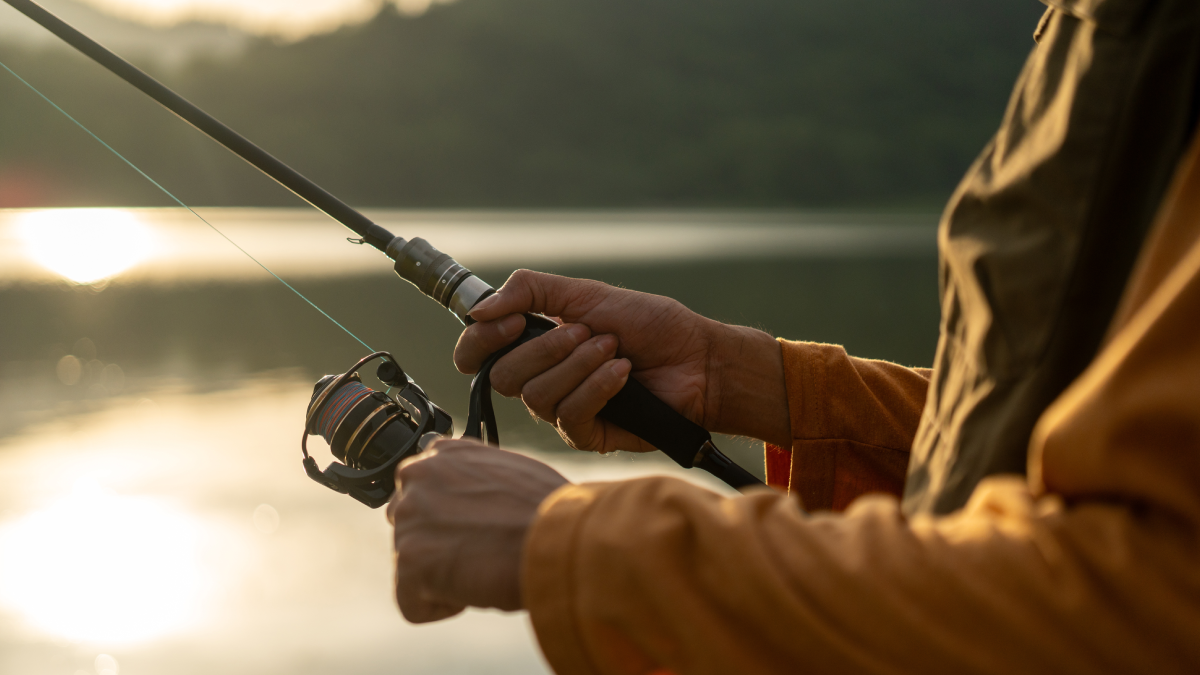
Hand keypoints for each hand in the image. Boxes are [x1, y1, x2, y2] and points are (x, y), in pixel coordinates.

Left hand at [387, 438, 568, 623]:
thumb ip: (473, 478)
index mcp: (443, 453)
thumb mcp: (507, 472)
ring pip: (412, 565)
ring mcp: (409, 517)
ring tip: (484, 566)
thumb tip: (465, 496)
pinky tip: (475, 588)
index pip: (423, 492)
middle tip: (481, 550)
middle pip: (410, 527)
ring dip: (443, 575)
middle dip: (438, 545)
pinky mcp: (409, 559)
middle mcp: (418, 477)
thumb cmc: (548, 510)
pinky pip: (412, 603)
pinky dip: (443, 607)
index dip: (450, 519)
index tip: (476, 527)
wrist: (557, 538)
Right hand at [454, 270, 789, 452]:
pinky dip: (596, 388)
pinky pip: (569, 416)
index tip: (508, 322)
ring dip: (579, 366)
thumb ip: (531, 291)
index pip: (479, 353)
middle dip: (545, 348)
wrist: (698, 358)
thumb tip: (477, 309)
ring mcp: (564, 409)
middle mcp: (543, 378)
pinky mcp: (588, 434)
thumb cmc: (650, 325)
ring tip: (614, 350)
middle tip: (587, 332)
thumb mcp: (587, 294)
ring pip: (537, 397)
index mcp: (535, 343)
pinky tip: (622, 374)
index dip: (480, 342)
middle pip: (505, 376)